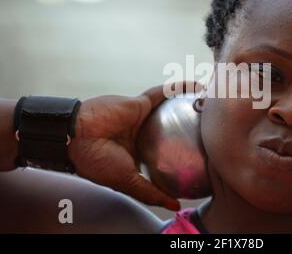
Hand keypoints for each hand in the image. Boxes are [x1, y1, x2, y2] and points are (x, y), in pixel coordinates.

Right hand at [68, 81, 201, 210]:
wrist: (77, 136)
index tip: (204, 159)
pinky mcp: (141, 102)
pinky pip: (165, 92)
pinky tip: (199, 87)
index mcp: (140, 153)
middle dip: (192, 129)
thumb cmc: (97, 161)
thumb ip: (150, 191)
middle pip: (174, 130)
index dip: (184, 155)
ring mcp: (143, 117)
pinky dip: (181, 87)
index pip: (166, 154)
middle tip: (215, 131)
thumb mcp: (126, 181)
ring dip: (191, 105)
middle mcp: (144, 134)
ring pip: (172, 109)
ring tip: (213, 106)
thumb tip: (175, 205)